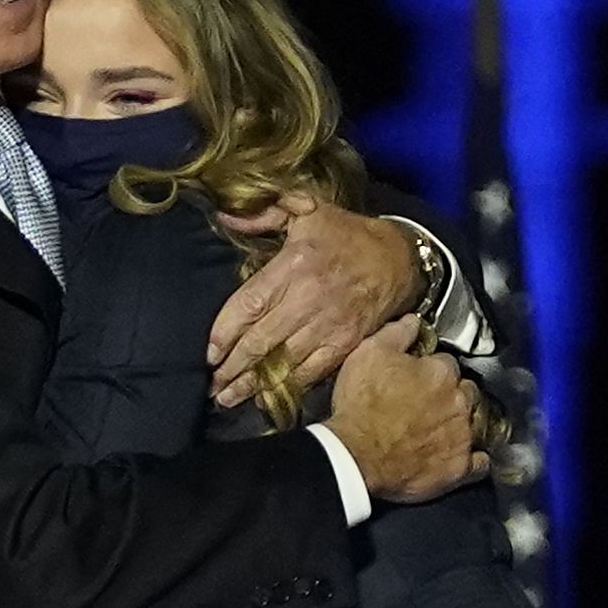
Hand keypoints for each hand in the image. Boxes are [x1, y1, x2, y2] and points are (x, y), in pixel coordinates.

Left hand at [209, 195, 419, 410]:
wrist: (398, 259)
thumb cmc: (347, 234)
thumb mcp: (306, 209)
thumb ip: (263, 214)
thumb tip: (224, 216)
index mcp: (294, 264)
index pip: (250, 304)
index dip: (225, 331)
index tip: (208, 352)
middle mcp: (309, 299)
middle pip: (261, 340)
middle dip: (232, 366)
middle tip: (210, 384)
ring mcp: (328, 325)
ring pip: (282, 361)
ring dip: (252, 383)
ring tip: (227, 398)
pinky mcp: (345, 344)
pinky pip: (311, 371)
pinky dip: (286, 387)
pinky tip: (265, 398)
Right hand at [327, 318, 478, 502]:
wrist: (356, 456)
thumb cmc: (361, 405)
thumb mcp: (369, 353)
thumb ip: (397, 333)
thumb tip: (414, 321)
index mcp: (442, 372)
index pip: (447, 363)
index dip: (431, 370)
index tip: (418, 377)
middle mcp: (459, 402)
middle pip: (466, 392)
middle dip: (452, 395)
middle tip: (429, 404)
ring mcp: (462, 437)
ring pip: (475, 423)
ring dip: (463, 423)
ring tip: (443, 429)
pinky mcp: (459, 468)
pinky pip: (480, 463)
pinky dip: (474, 459)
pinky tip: (464, 457)